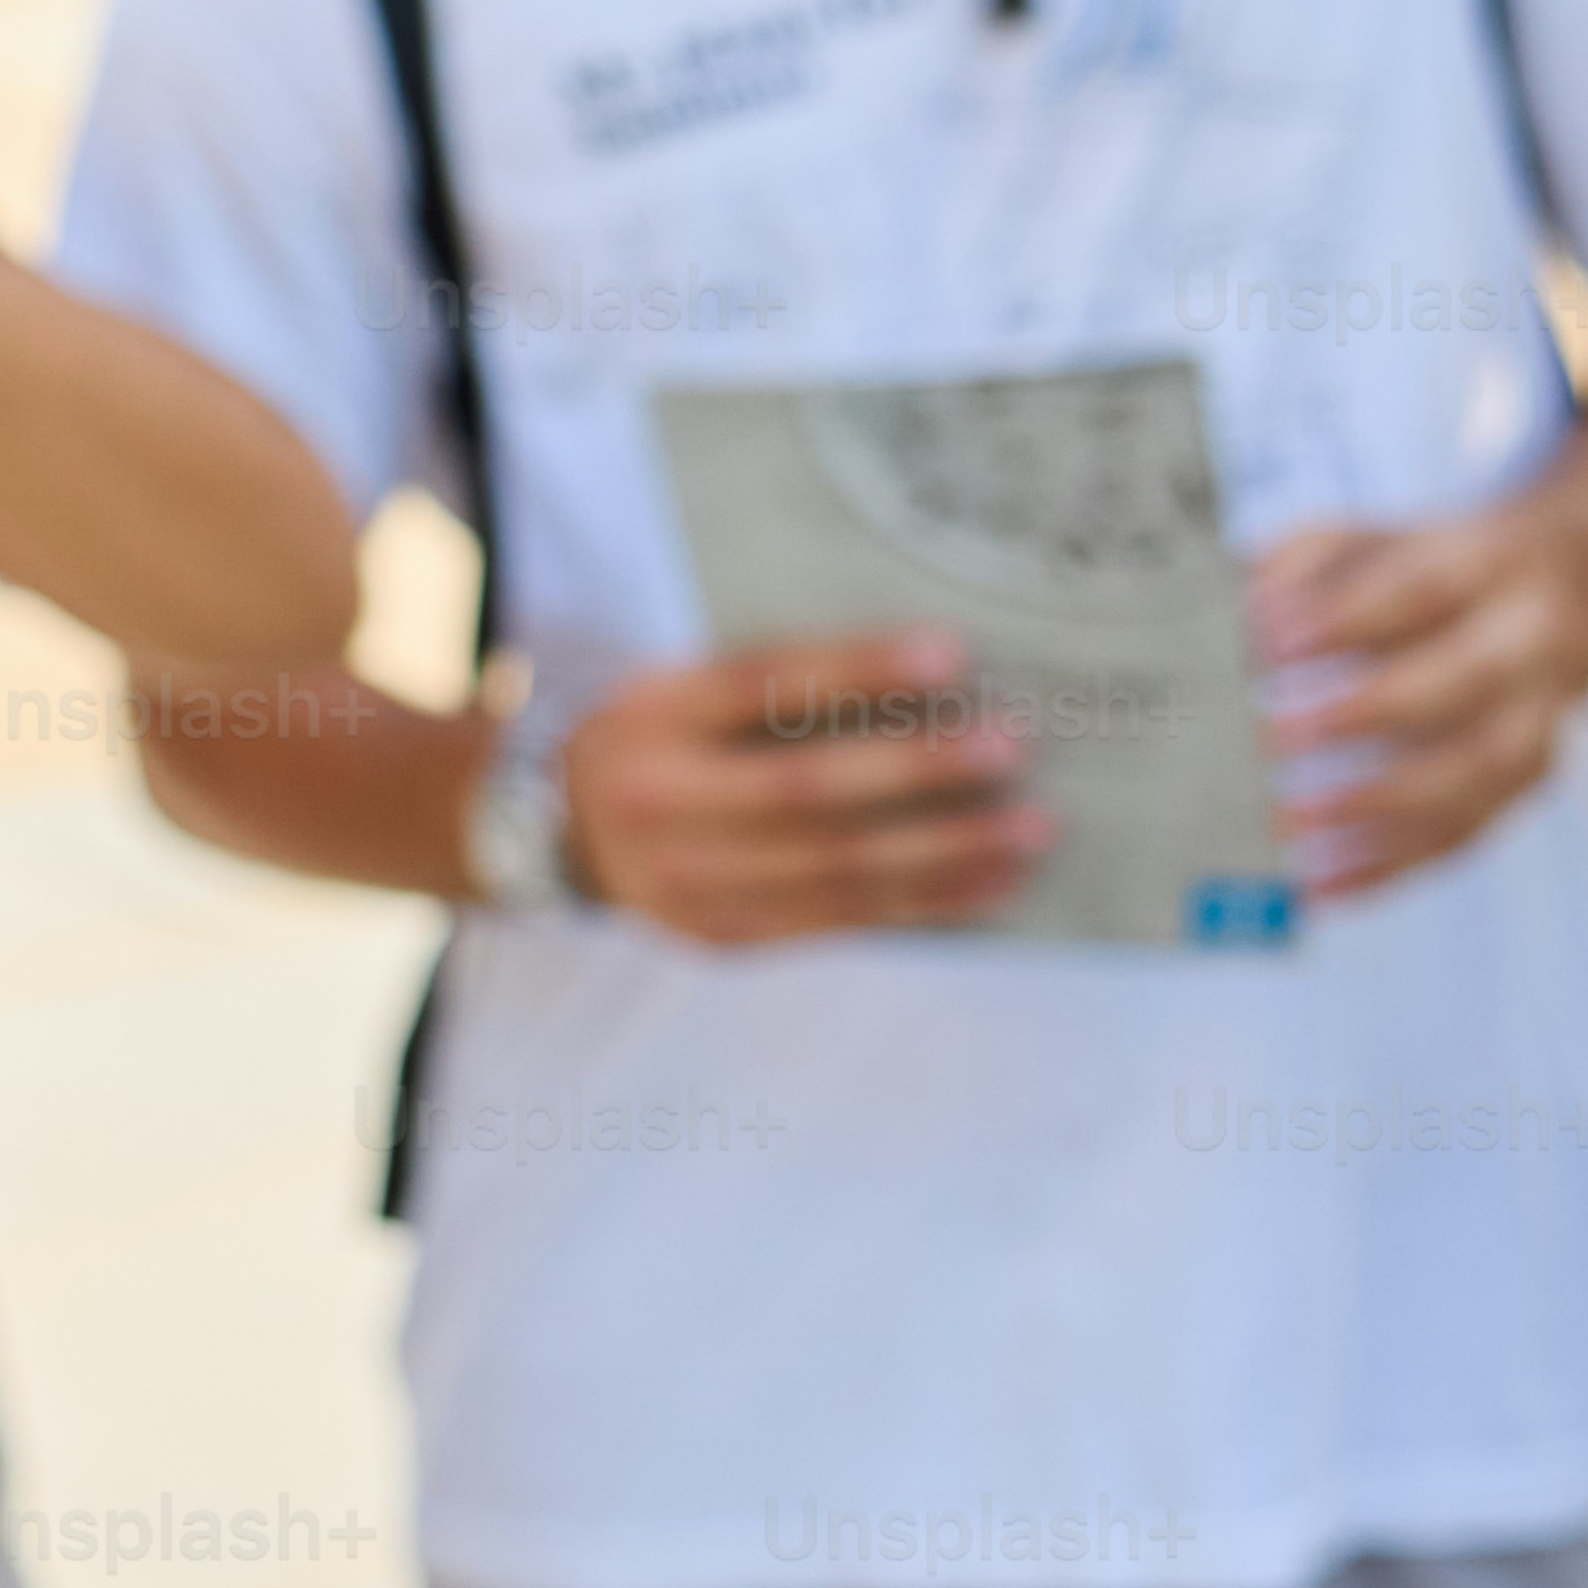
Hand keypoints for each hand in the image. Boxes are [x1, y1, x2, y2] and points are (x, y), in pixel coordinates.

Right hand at [551, 628, 1041, 944]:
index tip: (950, 653)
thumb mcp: (679, 688)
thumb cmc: (656, 740)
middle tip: (1008, 746)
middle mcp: (661, 803)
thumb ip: (772, 683)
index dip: (857, 672)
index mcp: (652, 717)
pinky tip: (993, 883)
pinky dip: (927, 903)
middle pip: (805, 791)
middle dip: (917, 772)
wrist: (558, 835)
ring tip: (1029, 829)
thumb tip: (929, 667)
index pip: (761, 687)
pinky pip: (841, 920)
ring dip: (946, 851)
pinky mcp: (727, 935)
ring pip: (835, 870)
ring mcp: (690, 882)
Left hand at [1250, 510, 1587, 898]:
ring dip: (1381, 810)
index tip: (1270, 642)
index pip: (1420, 588)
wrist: (1572, 585)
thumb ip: (1304, 561)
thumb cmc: (1430, 568)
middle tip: (1275, 738)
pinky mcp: (1527, 779)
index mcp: (1486, 564)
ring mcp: (1537, 717)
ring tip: (1288, 827)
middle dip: (1370, 711)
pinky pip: (1467, 833)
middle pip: (1464, 681)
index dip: (1348, 617)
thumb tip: (1245, 609)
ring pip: (1478, 773)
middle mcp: (1526, 642)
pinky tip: (1318, 887)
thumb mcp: (1370, 537)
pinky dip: (1392, 866)